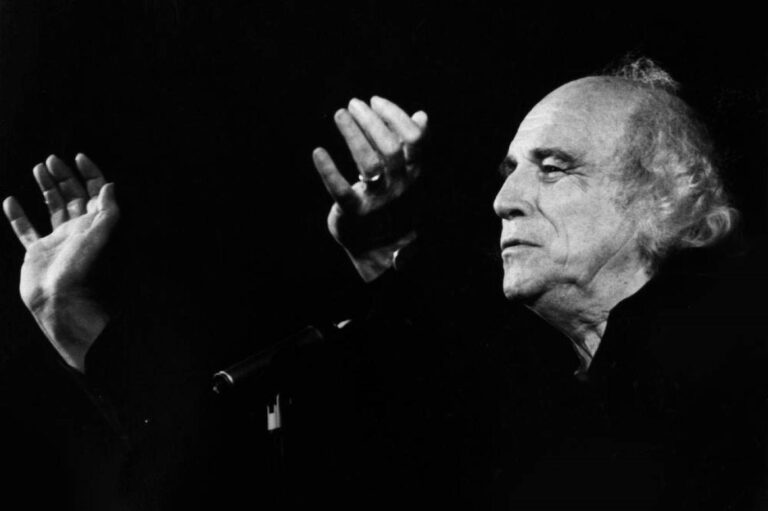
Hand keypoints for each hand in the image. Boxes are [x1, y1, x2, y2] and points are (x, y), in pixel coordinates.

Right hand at [3, 154, 119, 372]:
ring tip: (38, 168)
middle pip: (73, 196)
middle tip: (51, 160)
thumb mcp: (103, 235)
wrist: (64, 303)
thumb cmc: (86, 269)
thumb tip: (110, 185)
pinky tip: (10, 201)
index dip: (91, 173)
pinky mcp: (38, 253)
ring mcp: (58, 241)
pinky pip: (26, 230)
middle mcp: (79, 230)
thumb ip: (108, 209)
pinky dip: (18, 216)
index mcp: (97, 225)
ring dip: (46, 188)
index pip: (97, 193)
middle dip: (64, 176)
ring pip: (52, 208)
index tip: (78, 156)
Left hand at [313, 96, 426, 279]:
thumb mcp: (408, 175)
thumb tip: (421, 115)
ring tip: (340, 114)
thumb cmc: (393, 204)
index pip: (413, 139)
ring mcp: (378, 200)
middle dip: (371, 121)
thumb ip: (413, 147)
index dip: (395, 116)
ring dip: (353, 135)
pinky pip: (342, 192)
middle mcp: (400, 186)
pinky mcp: (355, 214)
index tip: (375, 101)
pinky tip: (318, 153)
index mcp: (415, 174)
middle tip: (353, 104)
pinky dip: (328, 171)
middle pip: (390, 147)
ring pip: (368, 163)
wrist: (382, 251)